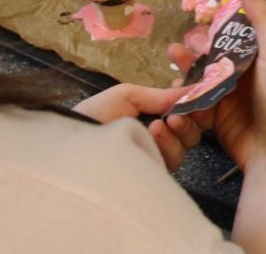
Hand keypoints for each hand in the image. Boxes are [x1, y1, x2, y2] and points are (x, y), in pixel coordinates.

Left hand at [73, 82, 202, 171]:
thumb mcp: (127, 96)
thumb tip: (193, 89)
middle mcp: (158, 141)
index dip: (193, 106)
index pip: (185, 114)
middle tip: (178, 112)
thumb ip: (161, 95)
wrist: (72, 143)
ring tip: (161, 123)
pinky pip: (172, 162)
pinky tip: (153, 132)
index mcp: (153, 120)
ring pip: (184, 148)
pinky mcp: (151, 176)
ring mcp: (155, 159)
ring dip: (178, 133)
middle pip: (191, 133)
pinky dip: (167, 145)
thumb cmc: (95, 115)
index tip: (193, 96)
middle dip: (189, 120)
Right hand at [173, 0, 265, 169]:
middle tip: (185, 44)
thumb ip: (262, 16)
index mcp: (264, 52)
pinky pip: (195, 99)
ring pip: (201, 73)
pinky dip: (185, 93)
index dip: (223, 18)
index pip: (241, 27)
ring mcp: (230, 94)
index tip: (207, 9)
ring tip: (174, 57)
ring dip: (187, 65)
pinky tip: (176, 88)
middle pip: (215, 50)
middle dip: (198, 44)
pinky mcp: (216, 116)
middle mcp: (246, 71)